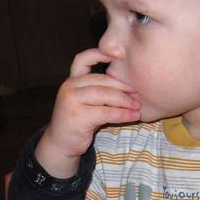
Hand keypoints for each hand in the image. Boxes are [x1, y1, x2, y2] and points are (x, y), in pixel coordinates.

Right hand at [35, 48, 139, 178]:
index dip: (98, 54)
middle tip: (138, 94)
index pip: (82, 60)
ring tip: (137, 106)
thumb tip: (129, 87)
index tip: (119, 56)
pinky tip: (132, 116)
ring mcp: (72, 100)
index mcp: (72, 81)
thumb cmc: (78, 123)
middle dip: (123, 86)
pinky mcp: (78, 116)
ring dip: (125, 101)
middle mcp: (70, 87)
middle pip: (102, 80)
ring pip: (105, 95)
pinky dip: (122, 114)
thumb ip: (98, 90)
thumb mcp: (85, 102)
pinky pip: (106, 112)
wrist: (60, 145)